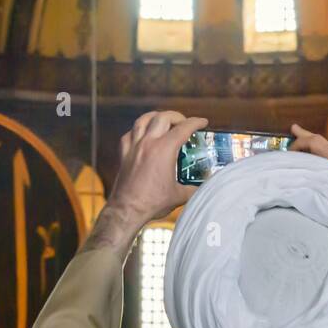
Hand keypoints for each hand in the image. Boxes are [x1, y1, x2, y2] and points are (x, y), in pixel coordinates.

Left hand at [108, 111, 207, 226]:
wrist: (127, 211)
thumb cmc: (152, 203)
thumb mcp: (179, 196)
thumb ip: (194, 189)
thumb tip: (204, 187)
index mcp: (164, 150)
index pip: (183, 128)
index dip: (196, 122)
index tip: (202, 122)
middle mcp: (148, 143)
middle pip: (163, 117)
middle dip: (176, 116)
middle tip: (184, 123)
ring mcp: (134, 147)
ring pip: (142, 120)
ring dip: (155, 117)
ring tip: (163, 120)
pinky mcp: (123, 155)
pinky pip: (129, 134)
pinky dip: (137, 130)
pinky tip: (142, 134)